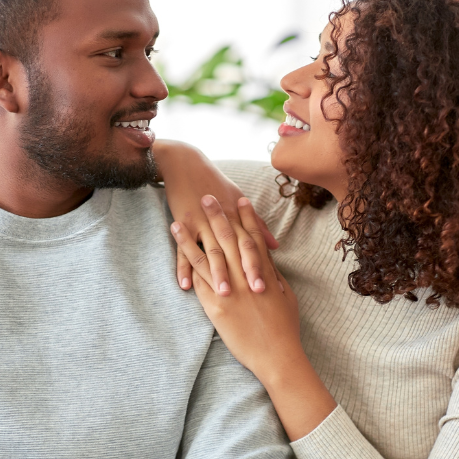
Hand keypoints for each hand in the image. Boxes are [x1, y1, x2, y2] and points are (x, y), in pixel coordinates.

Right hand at [153, 140, 277, 293]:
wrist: (185, 164)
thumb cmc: (215, 183)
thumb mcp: (237, 199)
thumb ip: (256, 225)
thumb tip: (275, 246)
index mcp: (237, 217)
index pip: (251, 244)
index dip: (261, 263)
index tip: (270, 283)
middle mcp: (221, 221)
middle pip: (234, 250)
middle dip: (244, 272)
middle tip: (253, 293)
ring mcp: (201, 223)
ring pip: (210, 252)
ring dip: (216, 274)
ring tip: (224, 294)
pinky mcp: (183, 224)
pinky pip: (182, 251)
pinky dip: (183, 268)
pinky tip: (185, 285)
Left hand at [171, 196, 301, 383]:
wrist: (277, 356)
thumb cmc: (285, 327)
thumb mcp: (285, 295)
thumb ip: (273, 274)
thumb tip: (266, 259)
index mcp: (264, 273)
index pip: (253, 238)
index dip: (247, 218)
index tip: (239, 200)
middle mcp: (245, 277)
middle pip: (228, 240)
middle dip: (217, 216)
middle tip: (207, 196)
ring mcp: (229, 291)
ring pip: (206, 256)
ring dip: (191, 236)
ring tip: (179, 219)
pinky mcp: (216, 307)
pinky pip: (199, 280)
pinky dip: (187, 263)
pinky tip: (178, 251)